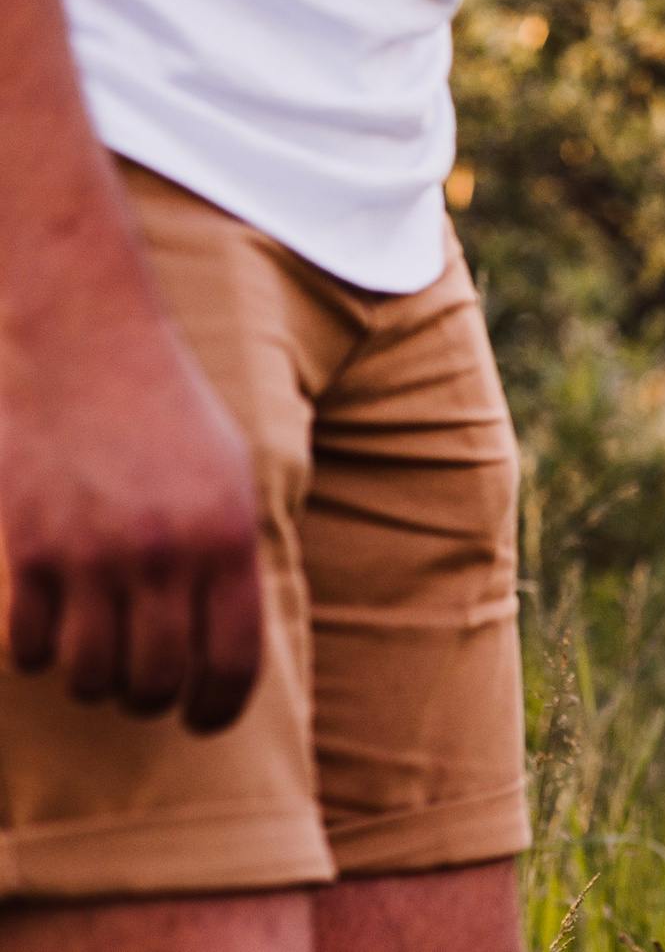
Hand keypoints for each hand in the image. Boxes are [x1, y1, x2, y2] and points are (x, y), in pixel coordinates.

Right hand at [1, 240, 262, 733]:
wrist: (90, 346)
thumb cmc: (170, 415)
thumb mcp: (231, 479)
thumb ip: (231, 558)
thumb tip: (227, 645)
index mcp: (229, 538)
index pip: (232, 661)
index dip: (218, 709)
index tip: (203, 723)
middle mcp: (165, 554)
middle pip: (156, 681)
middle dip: (151, 701)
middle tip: (145, 693)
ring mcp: (92, 554)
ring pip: (90, 675)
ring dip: (94, 683)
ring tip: (98, 662)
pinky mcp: (28, 549)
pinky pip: (30, 646)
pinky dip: (38, 654)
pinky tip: (49, 634)